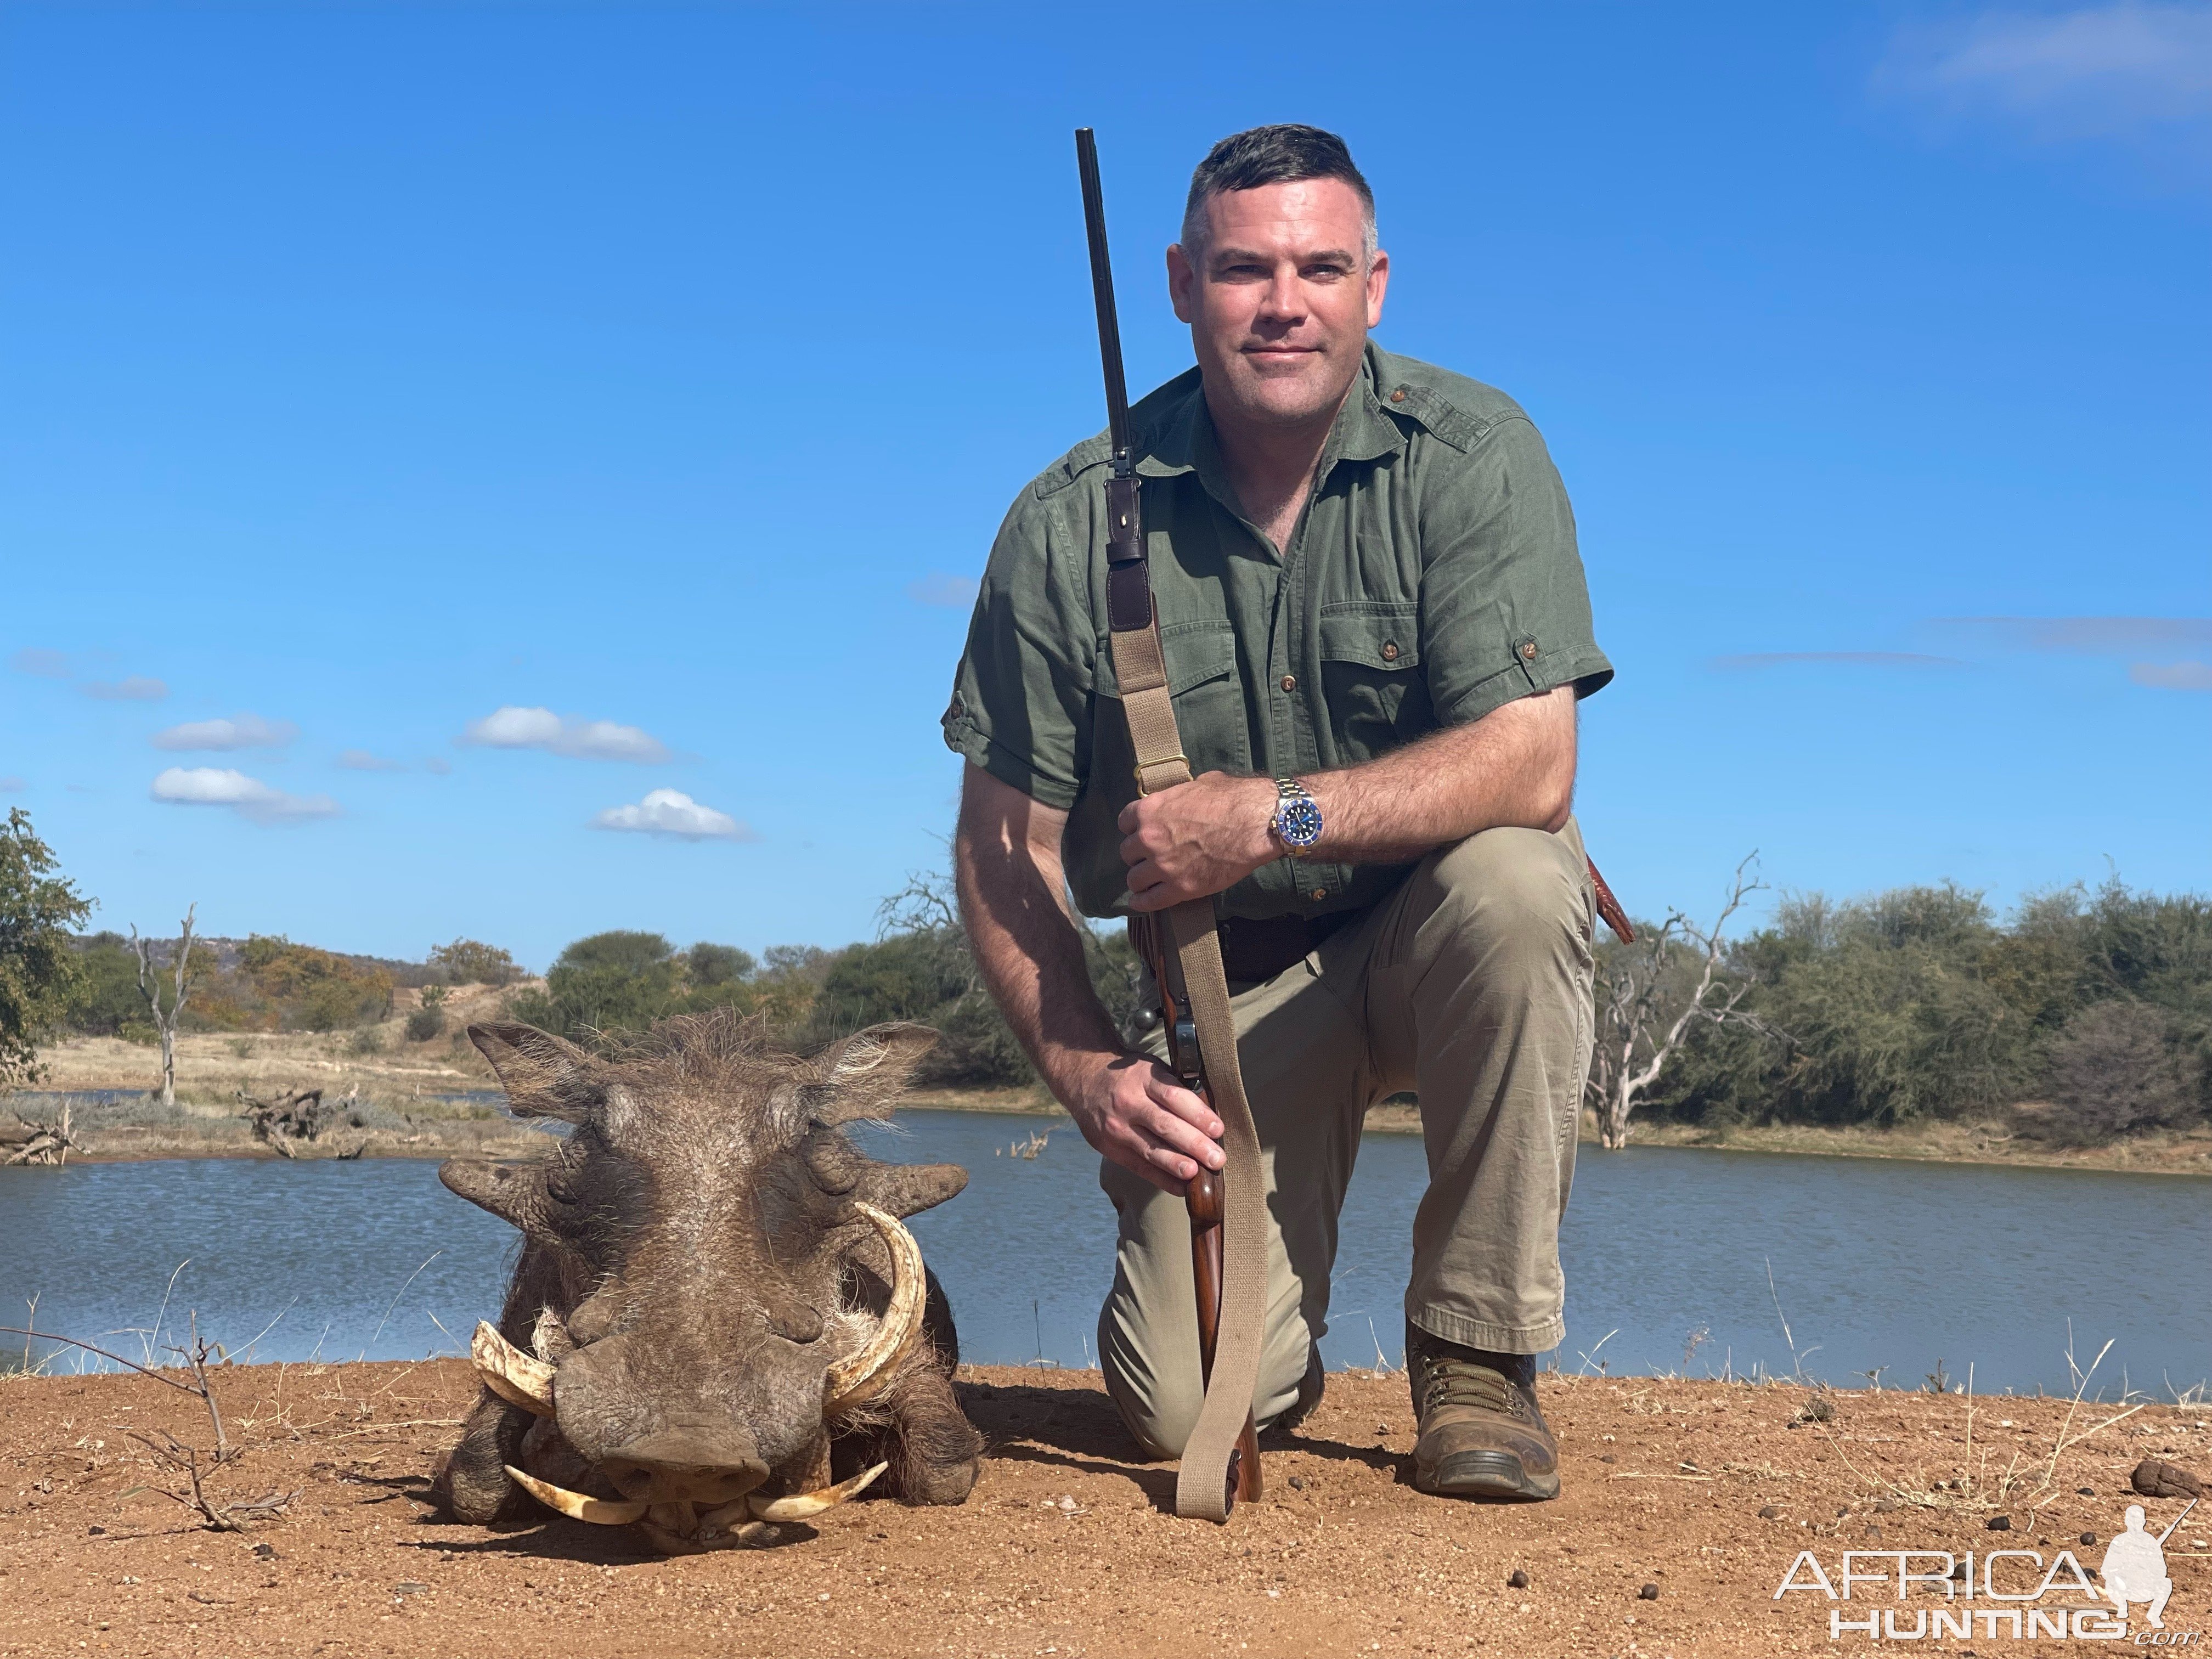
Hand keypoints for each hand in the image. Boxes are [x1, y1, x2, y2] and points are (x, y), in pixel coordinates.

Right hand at [1065, 1052, 1225, 1194]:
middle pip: (1165, 1125)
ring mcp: (1117, 1127)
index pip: (1174, 1096)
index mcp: (1144, 1079)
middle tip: (1216, 1158)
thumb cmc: (1129, 1076)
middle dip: (1193, 1144)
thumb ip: (1174, 1089)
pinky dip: (1161, 1179)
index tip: (1218, 1129)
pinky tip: (1181, 1187)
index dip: (1198, 1114)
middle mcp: (1129, 1103)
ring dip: (1176, 1164)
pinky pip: (1139, 1167)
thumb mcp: (1150, 1069)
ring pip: (1151, 1150)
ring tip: (1197, 1175)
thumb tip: (1208, 1119)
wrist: (1083, 1078)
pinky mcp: (1110, 1147)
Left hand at [1117, 772, 1277, 911]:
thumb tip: (1179, 800)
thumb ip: (1177, 798)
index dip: (1134, 828)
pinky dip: (1143, 902)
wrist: (1256, 823)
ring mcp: (1163, 866)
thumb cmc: (1232, 798)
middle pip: (1127, 852)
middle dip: (1138, 854)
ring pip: (1134, 879)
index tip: (1141, 832)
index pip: (1124, 822)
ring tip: (1149, 880)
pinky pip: (1150, 901)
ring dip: (1141, 878)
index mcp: (1150, 810)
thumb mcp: (1197, 786)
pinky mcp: (1180, 888)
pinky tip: (1141, 901)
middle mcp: (1149, 839)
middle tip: (1151, 856)